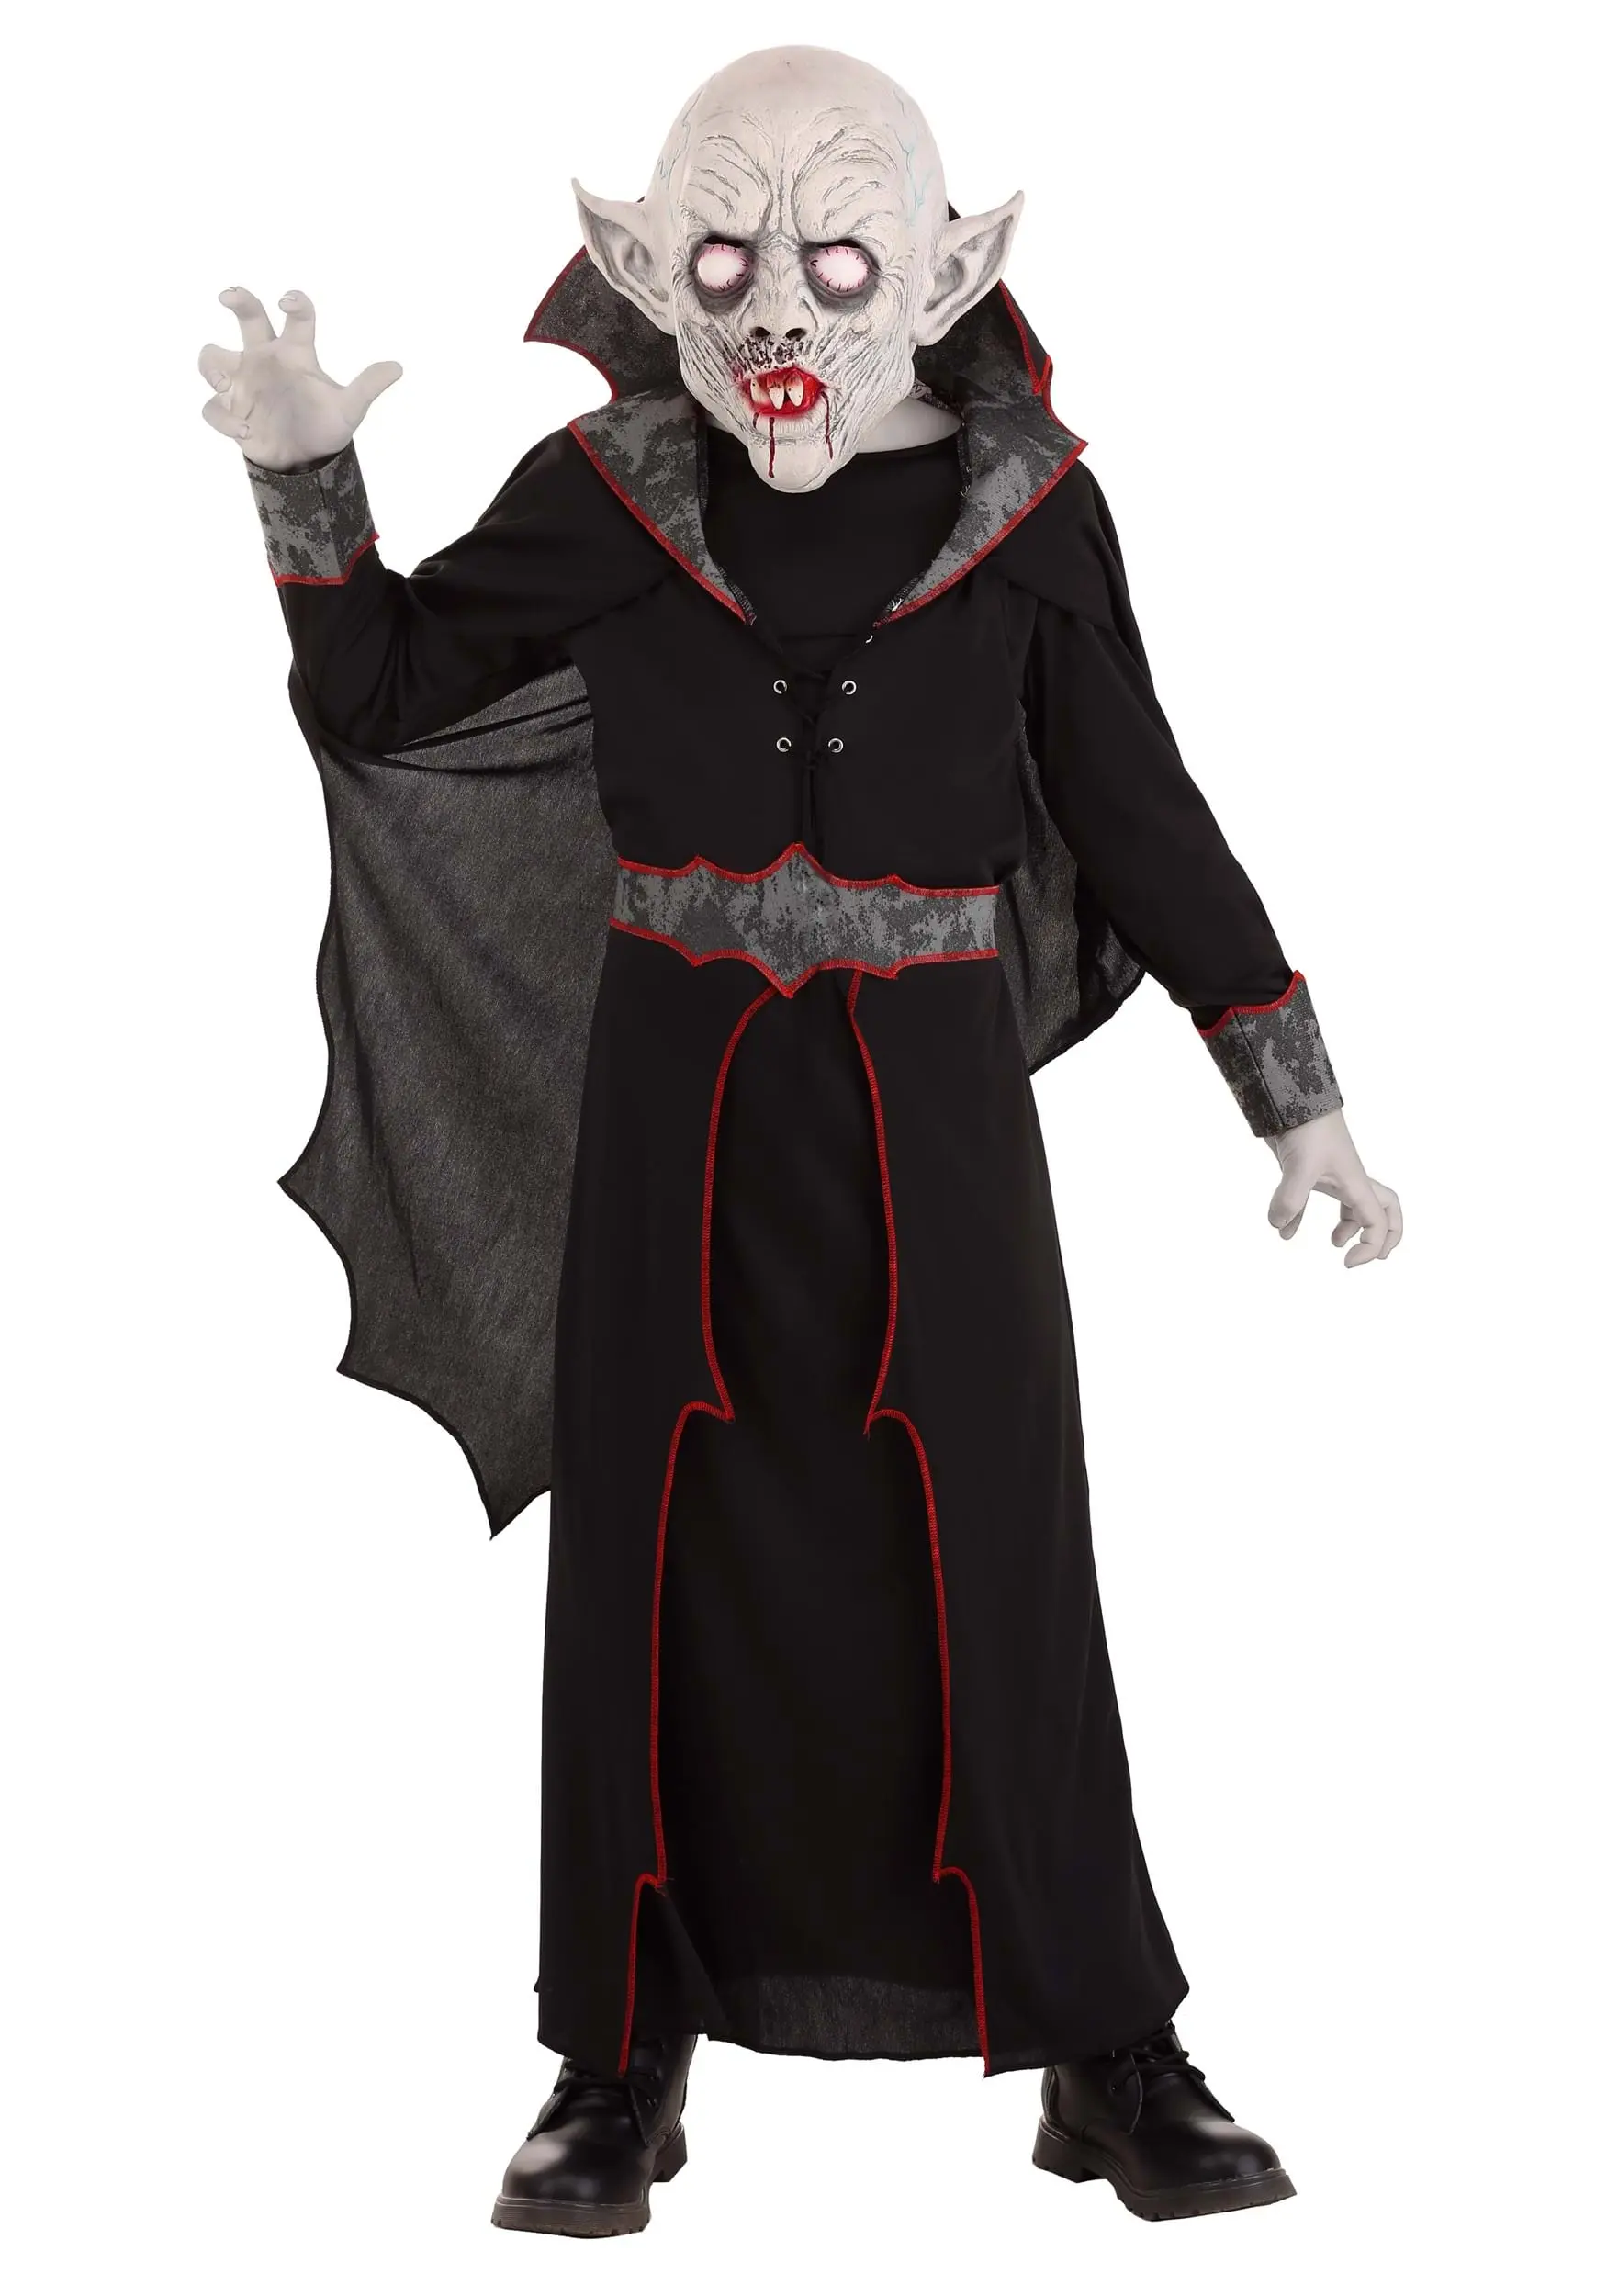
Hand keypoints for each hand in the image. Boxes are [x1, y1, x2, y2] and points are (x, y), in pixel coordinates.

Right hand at [197, 287, 400, 470]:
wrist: (305, 461)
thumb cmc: (324, 426)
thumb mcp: (349, 409)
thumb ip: (367, 386)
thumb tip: (397, 367)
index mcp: (296, 352)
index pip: (296, 318)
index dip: (293, 303)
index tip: (288, 302)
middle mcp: (266, 358)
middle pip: (248, 317)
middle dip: (237, 299)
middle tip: (227, 295)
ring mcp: (244, 382)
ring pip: (212, 356)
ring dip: (213, 365)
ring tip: (227, 381)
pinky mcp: (230, 409)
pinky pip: (214, 407)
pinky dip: (224, 418)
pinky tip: (245, 431)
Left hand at [1266, 1108, 1401, 1266]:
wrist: (1291, 1097)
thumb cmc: (1306, 1127)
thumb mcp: (1300, 1166)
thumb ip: (1291, 1199)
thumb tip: (1279, 1226)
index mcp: (1356, 1184)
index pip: (1378, 1223)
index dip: (1371, 1248)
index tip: (1347, 1263)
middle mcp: (1349, 1181)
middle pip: (1384, 1209)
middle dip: (1387, 1234)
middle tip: (1378, 1256)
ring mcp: (1329, 1175)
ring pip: (1351, 1205)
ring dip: (1349, 1227)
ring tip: (1335, 1244)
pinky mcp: (1307, 1170)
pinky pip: (1311, 1200)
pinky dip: (1302, 1217)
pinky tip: (1284, 1232)